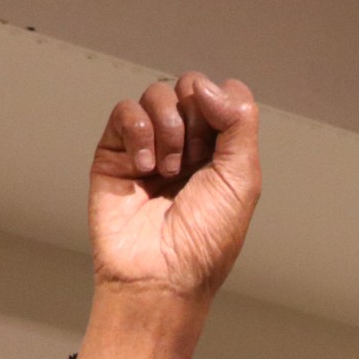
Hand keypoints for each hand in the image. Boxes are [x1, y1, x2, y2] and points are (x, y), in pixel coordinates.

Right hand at [89, 71, 260, 301]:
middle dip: (195, 121)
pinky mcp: (115, 151)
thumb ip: (240, 123)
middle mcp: (187, 145)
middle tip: (192, 162)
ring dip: (168, 129)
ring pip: (158, 94)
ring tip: (168, 170)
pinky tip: (145, 166)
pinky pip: (125, 110)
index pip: (223, 96)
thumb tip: (209, 85)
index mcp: (222, 152)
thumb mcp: (243, 179)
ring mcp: (150, 146)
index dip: (222, 109)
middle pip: (190, 89)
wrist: (160, 273)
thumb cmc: (204, 241)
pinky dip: (139, 132)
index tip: (219, 145)